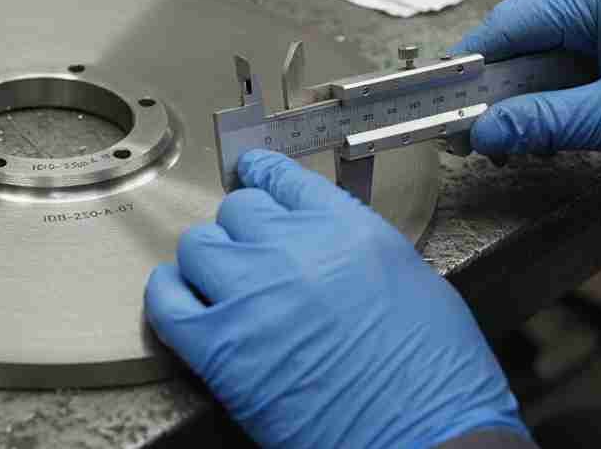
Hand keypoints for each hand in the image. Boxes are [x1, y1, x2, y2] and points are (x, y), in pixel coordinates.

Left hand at [145, 150, 525, 448]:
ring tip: (222, 282)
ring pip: (197, 246)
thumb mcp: (409, 274)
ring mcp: (249, 295)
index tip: (254, 179)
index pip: (281, 177)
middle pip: (236, 210)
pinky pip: (166, 302)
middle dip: (244, 230)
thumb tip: (320, 239)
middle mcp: (290, 248)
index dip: (263, 178)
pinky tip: (183, 301)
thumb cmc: (434, 371)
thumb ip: (352, 243)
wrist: (425, 434)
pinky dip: (169, 296)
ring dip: (208, 260)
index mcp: (343, 227)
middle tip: (254, 254)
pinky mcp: (218, 349)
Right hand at [451, 0, 600, 159]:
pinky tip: (543, 127)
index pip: (508, 24)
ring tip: (509, 138)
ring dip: (520, 97)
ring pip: (538, 52)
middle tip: (471, 130)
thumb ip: (543, 123)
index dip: (470, 67)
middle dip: (494, 89)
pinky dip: (547, 95)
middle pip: (518, 38)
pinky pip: (563, 60)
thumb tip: (485, 132)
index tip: (441, 101)